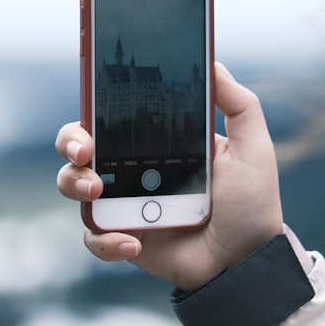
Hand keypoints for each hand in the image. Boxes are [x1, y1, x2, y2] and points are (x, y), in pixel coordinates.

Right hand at [56, 62, 283, 290]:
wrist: (248, 261)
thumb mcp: (252, 148)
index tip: (94, 99)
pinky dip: (106, 239)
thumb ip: (239, 105)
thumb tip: (214, 64)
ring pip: (75, 185)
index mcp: (162, 143)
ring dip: (75, 183)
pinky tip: (133, 241)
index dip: (97, 105)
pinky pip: (95, 237)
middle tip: (85, 150)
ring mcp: (126, 205)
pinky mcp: (124, 239)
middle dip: (72, 140)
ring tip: (97, 192)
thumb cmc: (252, 204)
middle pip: (82, 145)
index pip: (118, 115)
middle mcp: (137, 169)